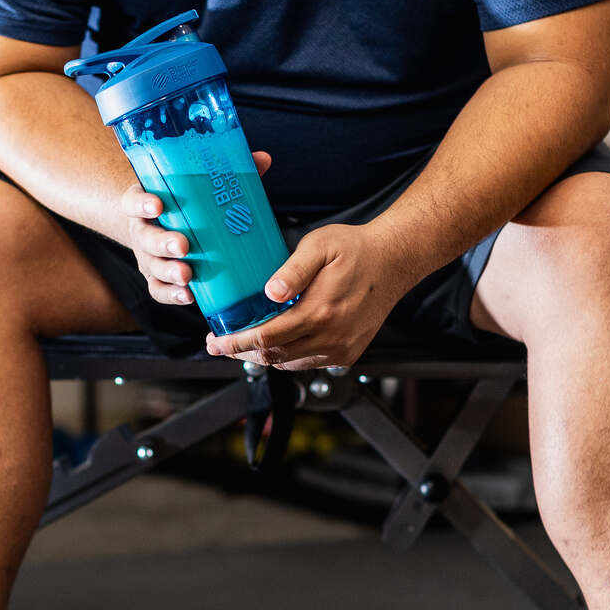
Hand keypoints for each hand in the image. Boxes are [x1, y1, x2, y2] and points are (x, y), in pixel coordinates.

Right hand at [121, 151, 271, 306]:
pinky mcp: (155, 277)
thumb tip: (262, 159)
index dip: (142, 203)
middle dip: (162, 243)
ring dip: (169, 271)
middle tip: (182, 245)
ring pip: (152, 266)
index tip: (158, 204)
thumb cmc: (183, 201)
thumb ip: (226, 172)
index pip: (133, 200)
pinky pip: (158, 289)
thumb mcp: (195, 184)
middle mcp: (141, 230)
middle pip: (144, 238)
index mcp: (145, 202)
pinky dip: (172, 294)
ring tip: (187, 275)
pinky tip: (189, 295)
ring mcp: (147, 256)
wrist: (162, 222)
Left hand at [206, 220, 415, 369]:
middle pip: (274, 356)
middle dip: (242, 352)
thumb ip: (292, 270)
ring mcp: (341, 349)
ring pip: (290, 363)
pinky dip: (288, 356)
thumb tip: (269, 292)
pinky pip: (308, 362)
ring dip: (265, 355)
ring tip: (245, 342)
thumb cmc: (356, 250)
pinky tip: (278, 340)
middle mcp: (331, 337)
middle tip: (220, 344)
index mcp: (320, 312)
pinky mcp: (348, 353)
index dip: (236, 343)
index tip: (215, 342)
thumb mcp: (319, 246)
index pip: (266, 338)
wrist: (394, 261)